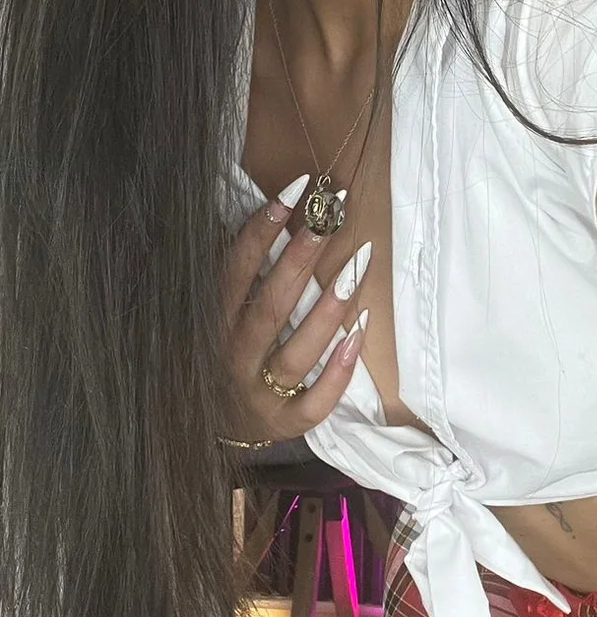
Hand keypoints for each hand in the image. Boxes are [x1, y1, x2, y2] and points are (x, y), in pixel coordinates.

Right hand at [223, 179, 369, 443]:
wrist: (215, 426)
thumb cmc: (227, 353)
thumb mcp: (220, 313)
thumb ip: (237, 274)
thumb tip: (272, 210)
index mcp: (214, 323)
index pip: (235, 270)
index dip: (262, 229)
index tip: (295, 190)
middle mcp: (234, 356)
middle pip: (270, 304)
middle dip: (301, 257)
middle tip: (331, 215)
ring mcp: (260, 393)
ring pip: (297, 352)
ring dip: (328, 309)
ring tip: (357, 264)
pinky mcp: (286, 423)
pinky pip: (316, 400)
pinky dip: (338, 371)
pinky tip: (360, 333)